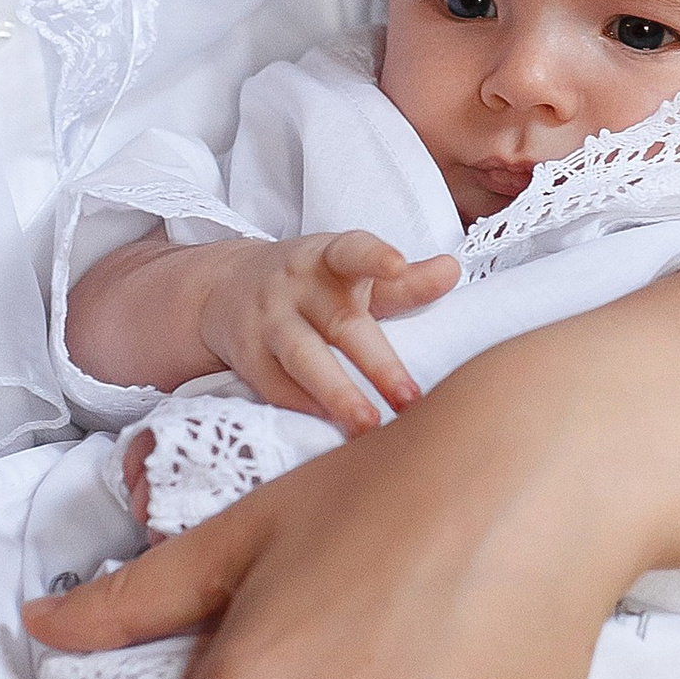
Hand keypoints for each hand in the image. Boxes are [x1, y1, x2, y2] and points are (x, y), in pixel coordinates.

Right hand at [197, 230, 459, 435]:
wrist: (226, 288)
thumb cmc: (313, 285)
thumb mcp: (353, 275)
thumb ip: (404, 281)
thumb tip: (452, 271)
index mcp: (329, 258)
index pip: (351, 251)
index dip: (373, 256)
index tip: (397, 265)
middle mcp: (296, 286)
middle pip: (340, 323)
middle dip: (377, 363)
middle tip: (410, 399)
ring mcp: (268, 320)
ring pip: (303, 358)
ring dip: (336, 394)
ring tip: (368, 426)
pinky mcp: (247, 355)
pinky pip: (275, 386)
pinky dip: (304, 407)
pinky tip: (331, 427)